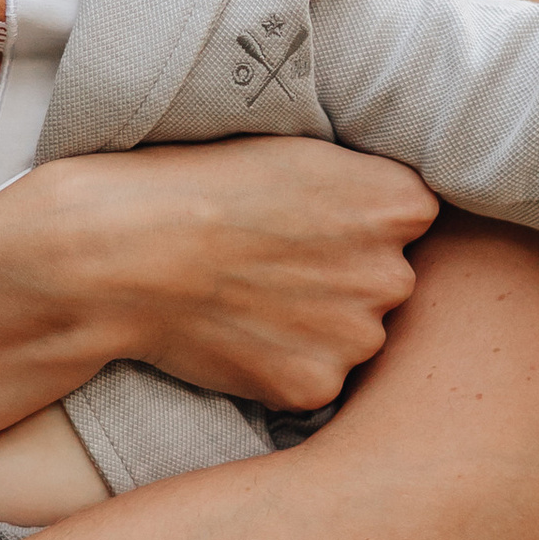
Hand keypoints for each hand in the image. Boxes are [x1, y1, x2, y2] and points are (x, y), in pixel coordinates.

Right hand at [44, 138, 436, 409]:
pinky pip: (313, 380)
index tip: (311, 223)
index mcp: (401, 204)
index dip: (357, 225)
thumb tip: (399, 217)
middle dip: (345, 280)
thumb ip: (365, 187)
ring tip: (251, 299)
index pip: (411, 224)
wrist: (127, 249)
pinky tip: (239, 334)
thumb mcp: (302, 152)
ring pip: (354, 337)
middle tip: (274, 264)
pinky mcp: (315, 386)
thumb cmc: (202, 183)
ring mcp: (357, 337)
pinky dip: (281, 366)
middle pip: (388, 284)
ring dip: (317, 328)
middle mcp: (395, 274)